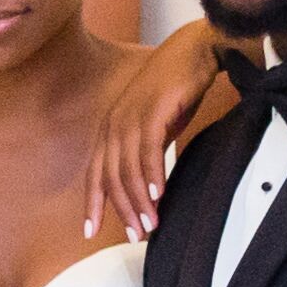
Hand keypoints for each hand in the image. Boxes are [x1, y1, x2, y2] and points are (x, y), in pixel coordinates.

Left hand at [85, 42, 219, 239]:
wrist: (196, 52)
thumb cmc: (177, 90)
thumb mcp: (157, 128)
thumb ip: (147, 154)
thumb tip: (148, 187)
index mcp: (111, 130)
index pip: (96, 174)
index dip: (92, 203)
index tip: (90, 231)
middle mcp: (114, 124)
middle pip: (111, 177)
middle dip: (122, 210)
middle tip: (136, 235)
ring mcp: (130, 117)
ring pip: (128, 168)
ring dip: (139, 200)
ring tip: (150, 224)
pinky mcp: (152, 111)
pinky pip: (148, 150)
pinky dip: (152, 174)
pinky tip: (159, 194)